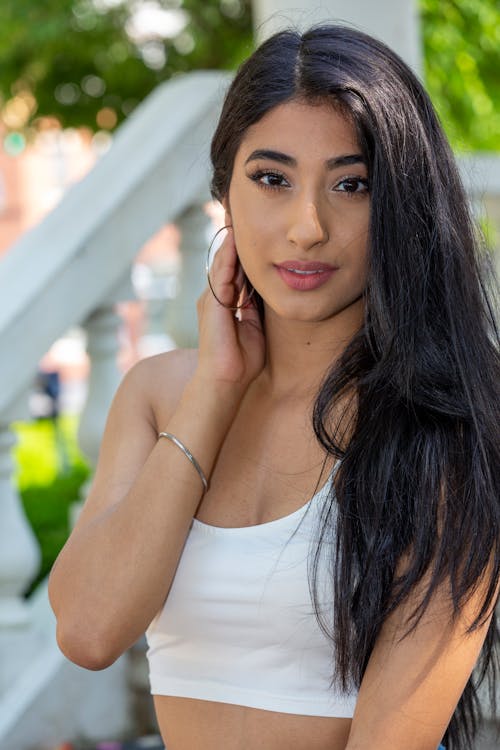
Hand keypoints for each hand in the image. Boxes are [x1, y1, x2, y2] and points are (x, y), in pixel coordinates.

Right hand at [195, 227, 264, 394]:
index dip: (243, 251)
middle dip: (234, 238)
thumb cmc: (241, 361)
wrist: (226, 381)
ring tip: (237, 217)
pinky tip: (235, 240)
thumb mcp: (255, 327)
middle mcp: (214, 297)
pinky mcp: (211, 303)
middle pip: (226, 260)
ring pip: (222, 262)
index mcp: (226, 302)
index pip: (235, 269)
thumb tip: (264, 290)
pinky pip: (221, 274)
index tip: (255, 229)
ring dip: (230, 241)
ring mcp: (210, 299)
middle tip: (242, 211)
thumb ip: (255, 308)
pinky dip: (228, 256)